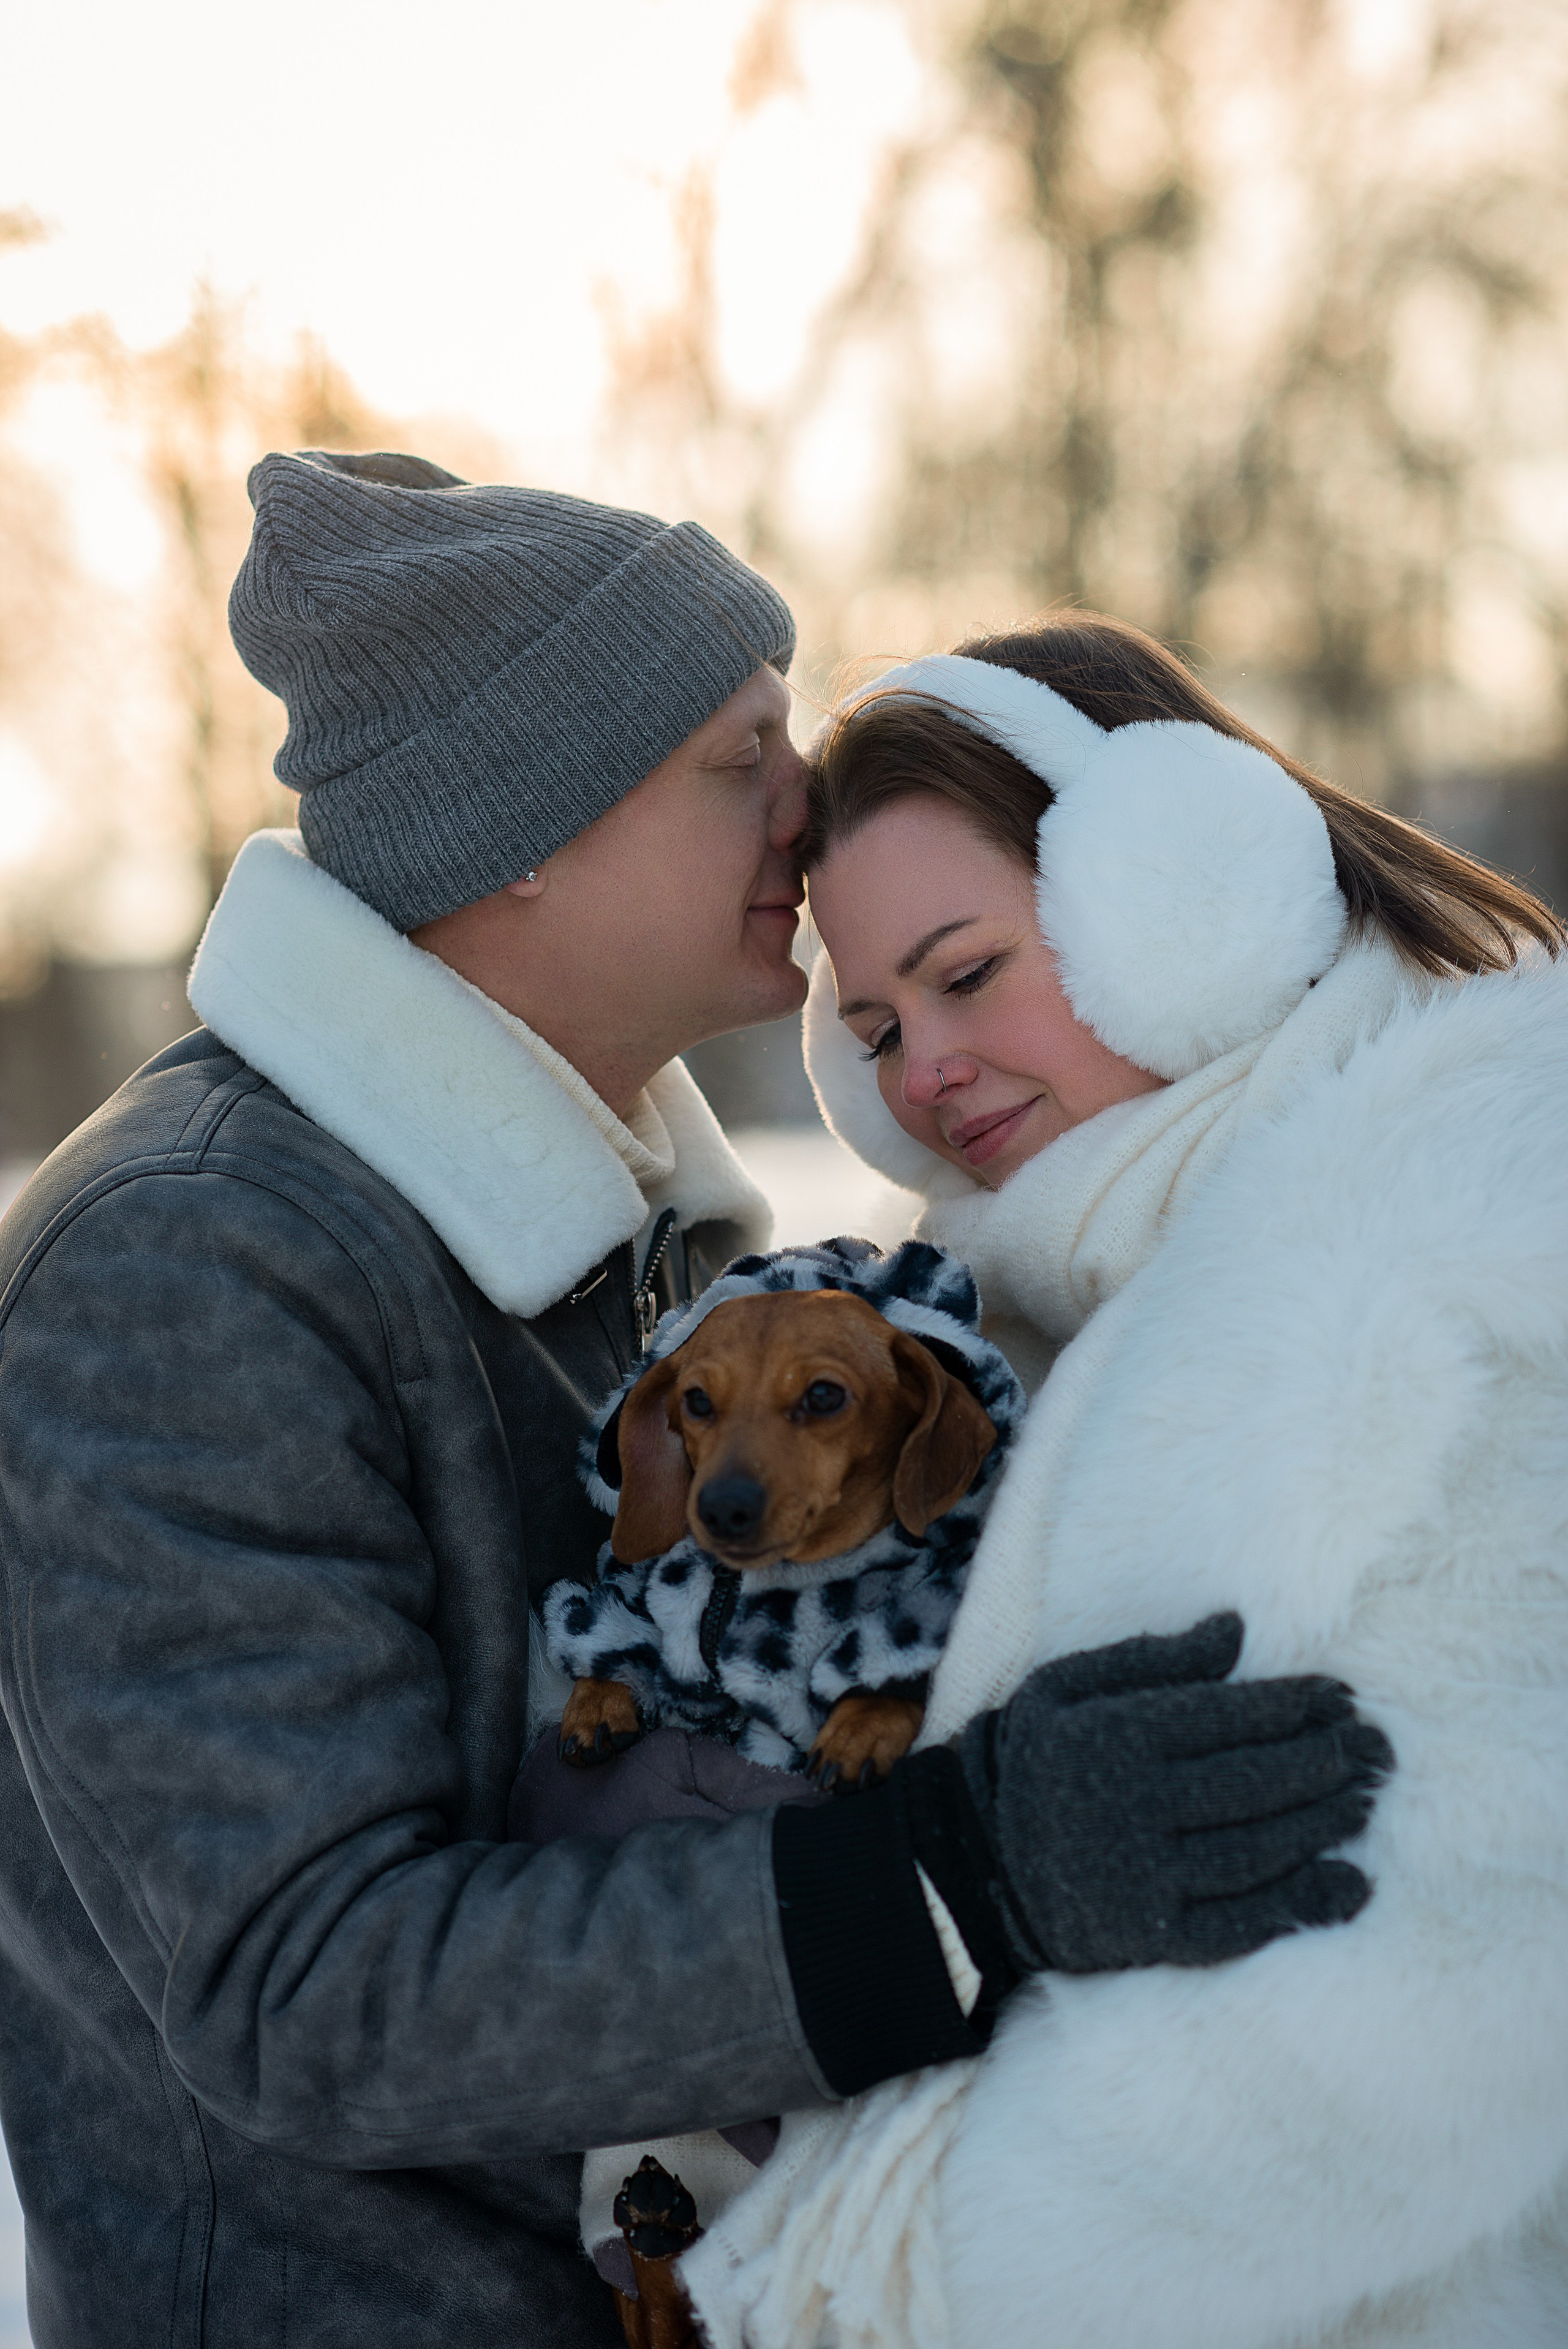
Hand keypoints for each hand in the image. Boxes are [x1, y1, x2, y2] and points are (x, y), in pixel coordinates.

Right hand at [957, 1613, 1392, 1973]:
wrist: (976, 1864)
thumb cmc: (1032, 1759)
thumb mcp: (1067, 1687)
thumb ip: (1151, 1659)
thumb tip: (1235, 1631)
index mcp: (1117, 1737)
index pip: (1227, 1717)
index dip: (1293, 1706)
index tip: (1341, 1696)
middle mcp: (1134, 1807)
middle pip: (1253, 1783)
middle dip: (1325, 1762)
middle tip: (1377, 1749)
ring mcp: (1145, 1877)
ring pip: (1255, 1849)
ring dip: (1322, 1825)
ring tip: (1366, 1801)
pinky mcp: (1153, 1934)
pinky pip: (1239, 1922)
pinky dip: (1300, 1906)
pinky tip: (1348, 1887)